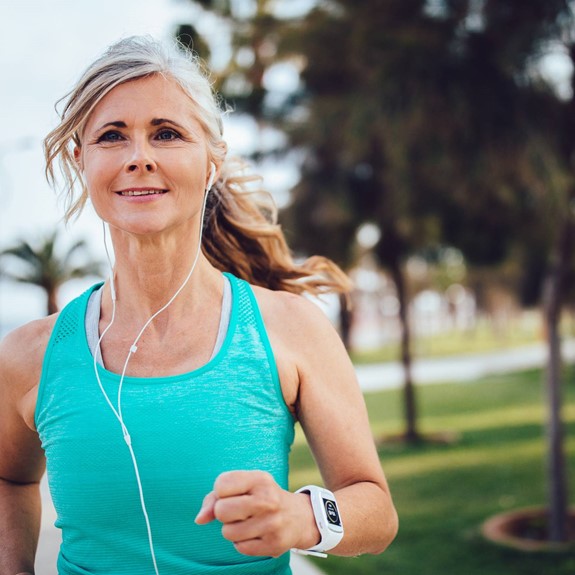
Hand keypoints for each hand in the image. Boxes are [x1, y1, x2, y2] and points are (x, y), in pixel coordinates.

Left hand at [195, 470, 319, 556]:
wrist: (298, 516)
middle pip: (221, 511)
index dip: (220, 492)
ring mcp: (271, 523)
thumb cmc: (261, 497)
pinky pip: (239, 548)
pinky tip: (255, 533)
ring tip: (248, 522)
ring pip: (228, 532)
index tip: (232, 493)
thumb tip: (199, 519)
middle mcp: (267, 499)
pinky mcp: (273, 545)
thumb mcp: (244, 486)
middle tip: (238, 511)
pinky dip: (242, 543)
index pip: (221, 485)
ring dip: (232, 530)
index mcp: (260, 479)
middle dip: (224, 513)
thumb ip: (214, 497)